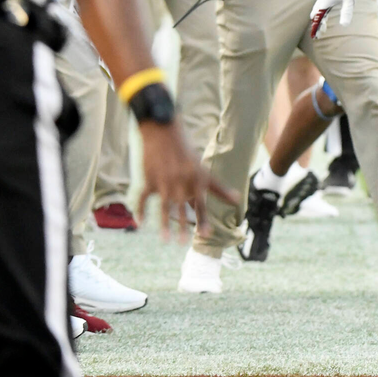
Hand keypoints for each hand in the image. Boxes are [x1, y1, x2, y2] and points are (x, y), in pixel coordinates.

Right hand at [136, 118, 238, 242]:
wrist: (163, 134)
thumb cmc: (186, 155)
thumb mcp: (204, 170)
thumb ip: (219, 189)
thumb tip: (238, 200)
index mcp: (195, 181)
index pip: (201, 204)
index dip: (204, 219)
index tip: (207, 234)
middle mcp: (180, 183)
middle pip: (182, 208)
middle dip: (183, 225)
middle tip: (183, 243)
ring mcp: (163, 182)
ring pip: (163, 207)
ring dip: (163, 224)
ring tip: (165, 240)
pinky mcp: (149, 180)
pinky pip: (143, 198)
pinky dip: (139, 210)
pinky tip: (139, 223)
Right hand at [310, 0, 359, 36]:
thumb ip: (346, 12)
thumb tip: (344, 25)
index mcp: (325, 3)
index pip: (317, 19)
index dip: (315, 28)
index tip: (315, 36)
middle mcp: (322, 1)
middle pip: (315, 16)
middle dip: (316, 26)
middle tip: (318, 35)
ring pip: (317, 12)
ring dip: (318, 21)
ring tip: (322, 29)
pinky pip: (321, 8)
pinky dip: (321, 15)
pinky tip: (325, 19)